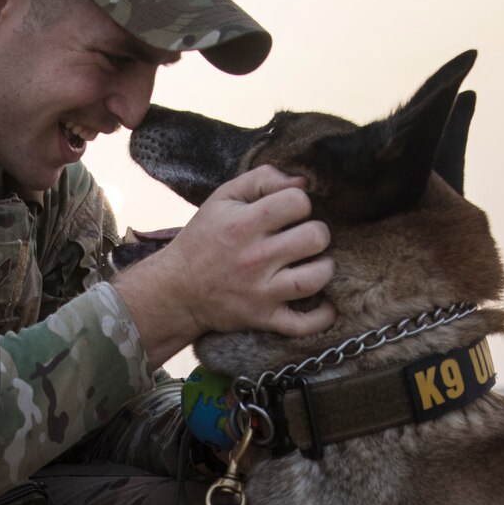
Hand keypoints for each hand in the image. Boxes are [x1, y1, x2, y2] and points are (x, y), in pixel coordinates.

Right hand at [113, 166, 334, 366]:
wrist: (176, 290)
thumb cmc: (203, 239)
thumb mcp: (222, 198)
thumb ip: (262, 180)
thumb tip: (304, 182)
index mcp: (243, 224)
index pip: (298, 202)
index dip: (300, 204)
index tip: (290, 213)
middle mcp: (254, 258)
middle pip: (315, 237)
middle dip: (317, 233)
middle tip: (304, 239)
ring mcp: (261, 292)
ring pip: (317, 278)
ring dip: (324, 268)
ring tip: (314, 264)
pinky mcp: (263, 318)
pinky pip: (305, 324)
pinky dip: (323, 317)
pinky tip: (327, 303)